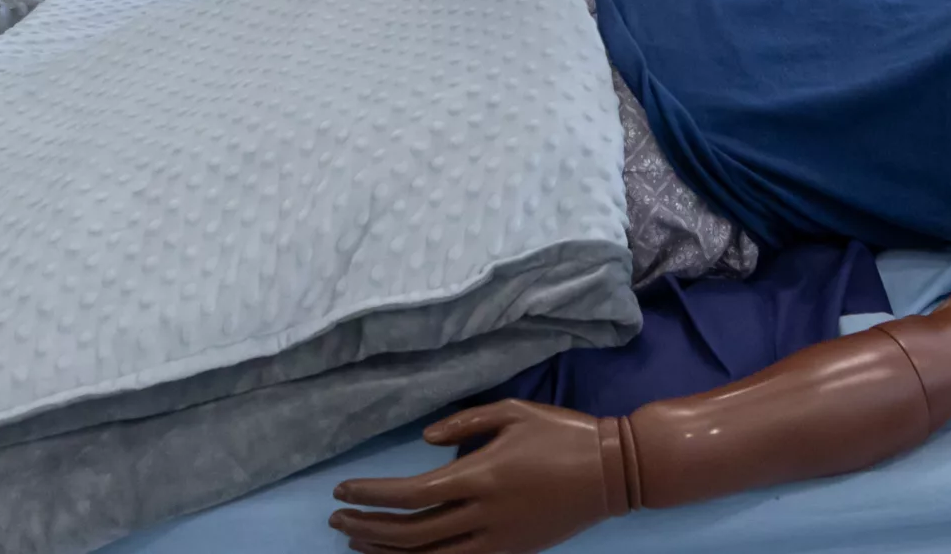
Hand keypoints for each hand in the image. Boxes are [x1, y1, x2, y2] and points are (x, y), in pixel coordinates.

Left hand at [332, 400, 613, 553]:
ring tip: (357, 542)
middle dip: (367, 528)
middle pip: (411, 534)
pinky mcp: (510, 553)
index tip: (342, 490)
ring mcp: (497, 541)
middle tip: (338, 518)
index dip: (370, 495)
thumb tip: (424, 441)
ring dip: (386, 553)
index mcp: (482, 476)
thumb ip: (465, 423)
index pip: (411, 494)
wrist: (612, 472)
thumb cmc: (562, 433)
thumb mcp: (515, 411)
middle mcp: (484, 515)